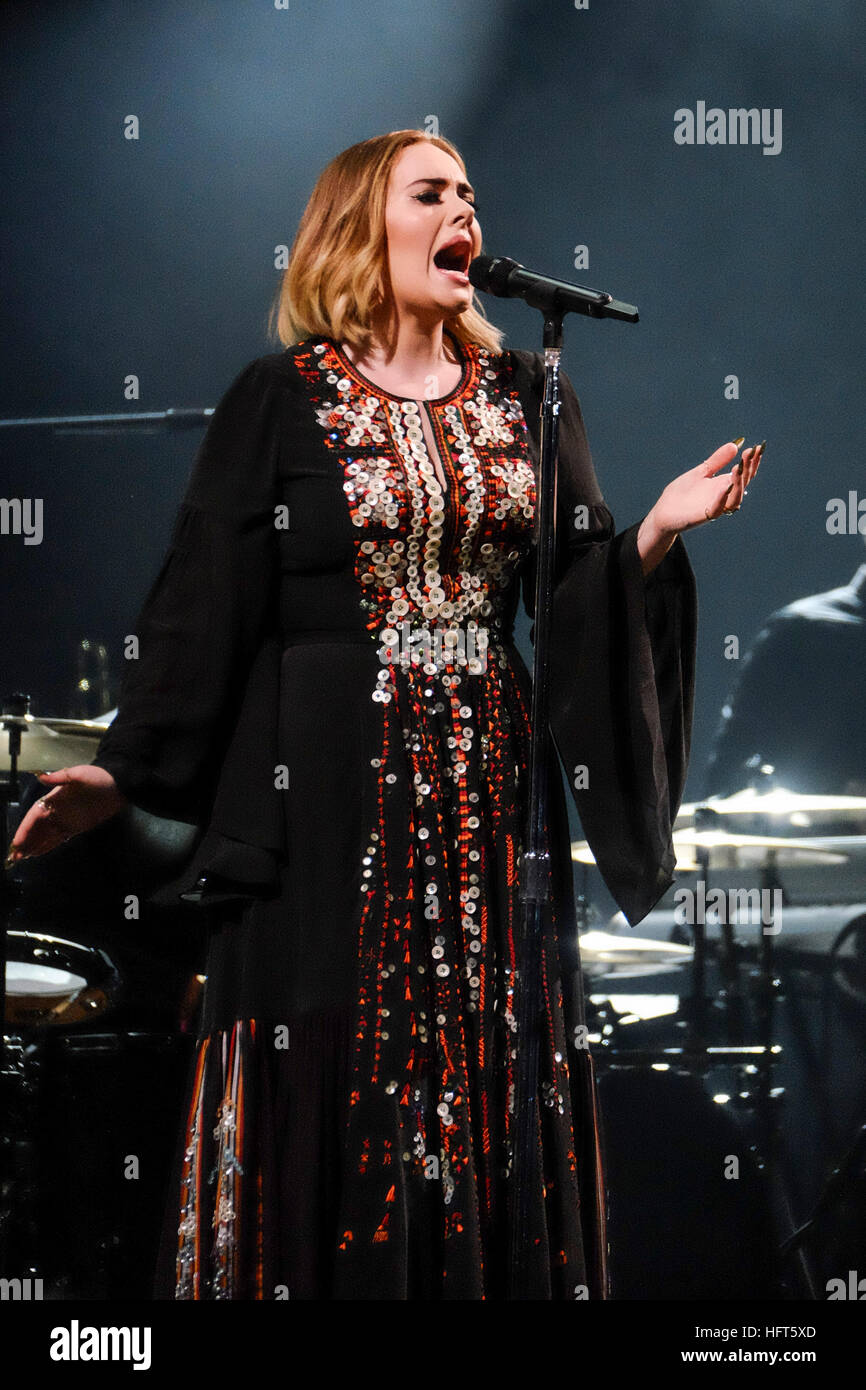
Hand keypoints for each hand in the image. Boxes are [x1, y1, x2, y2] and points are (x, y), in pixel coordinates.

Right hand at [5, 765, 128, 867]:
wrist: (119, 784)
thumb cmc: (98, 777)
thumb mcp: (78, 774)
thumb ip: (60, 777)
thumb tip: (41, 776)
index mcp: (54, 798)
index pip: (35, 816)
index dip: (25, 829)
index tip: (17, 842)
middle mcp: (57, 810)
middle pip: (38, 828)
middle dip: (26, 841)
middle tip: (16, 856)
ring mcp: (66, 819)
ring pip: (46, 835)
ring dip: (34, 845)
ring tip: (23, 857)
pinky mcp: (77, 827)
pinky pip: (59, 838)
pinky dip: (48, 845)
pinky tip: (39, 853)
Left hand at [651, 438, 763, 536]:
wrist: (663, 513)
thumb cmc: (682, 494)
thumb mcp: (701, 472)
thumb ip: (717, 461)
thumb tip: (735, 445)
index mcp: (724, 485)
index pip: (744, 473)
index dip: (752, 461)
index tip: (758, 447)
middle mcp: (723, 497)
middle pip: (743, 484)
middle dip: (748, 468)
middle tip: (750, 453)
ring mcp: (715, 507)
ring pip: (735, 498)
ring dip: (739, 483)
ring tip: (739, 467)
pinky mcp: (703, 516)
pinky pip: (717, 508)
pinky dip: (723, 497)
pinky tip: (726, 484)